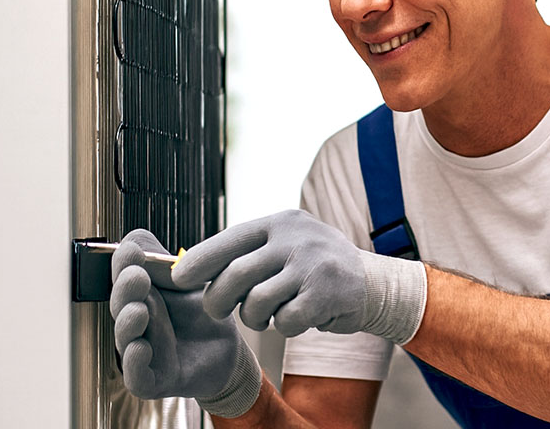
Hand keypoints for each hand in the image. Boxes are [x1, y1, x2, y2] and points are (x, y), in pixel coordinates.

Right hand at [110, 229, 261, 417]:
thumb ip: (164, 262)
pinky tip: (141, 347)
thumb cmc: (202, 314)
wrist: (229, 351)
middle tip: (136, 276)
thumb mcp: (190, 282)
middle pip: (122, 306)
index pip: (124, 279)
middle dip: (126, 291)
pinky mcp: (152, 379)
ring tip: (139, 310)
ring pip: (125, 339)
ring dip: (128, 323)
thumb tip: (134, 239)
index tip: (130, 252)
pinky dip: (134, 362)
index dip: (123, 266)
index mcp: (141, 296)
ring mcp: (141, 352)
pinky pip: (136, 375)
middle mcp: (136, 323)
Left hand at [171, 209, 427, 344]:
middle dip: (219, 300)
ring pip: (257, 303)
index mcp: (279, 223)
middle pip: (235, 276)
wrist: (371, 282)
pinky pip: (284, 322)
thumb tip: (187, 265)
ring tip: (266, 314)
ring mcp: (311, 266)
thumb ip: (246, 251)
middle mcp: (294, 239)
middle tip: (219, 310)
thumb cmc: (312, 266)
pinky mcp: (325, 294)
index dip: (198, 262)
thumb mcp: (284, 243)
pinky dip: (284, 327)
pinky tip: (296, 318)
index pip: (229, 240)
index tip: (177, 279)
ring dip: (254, 318)